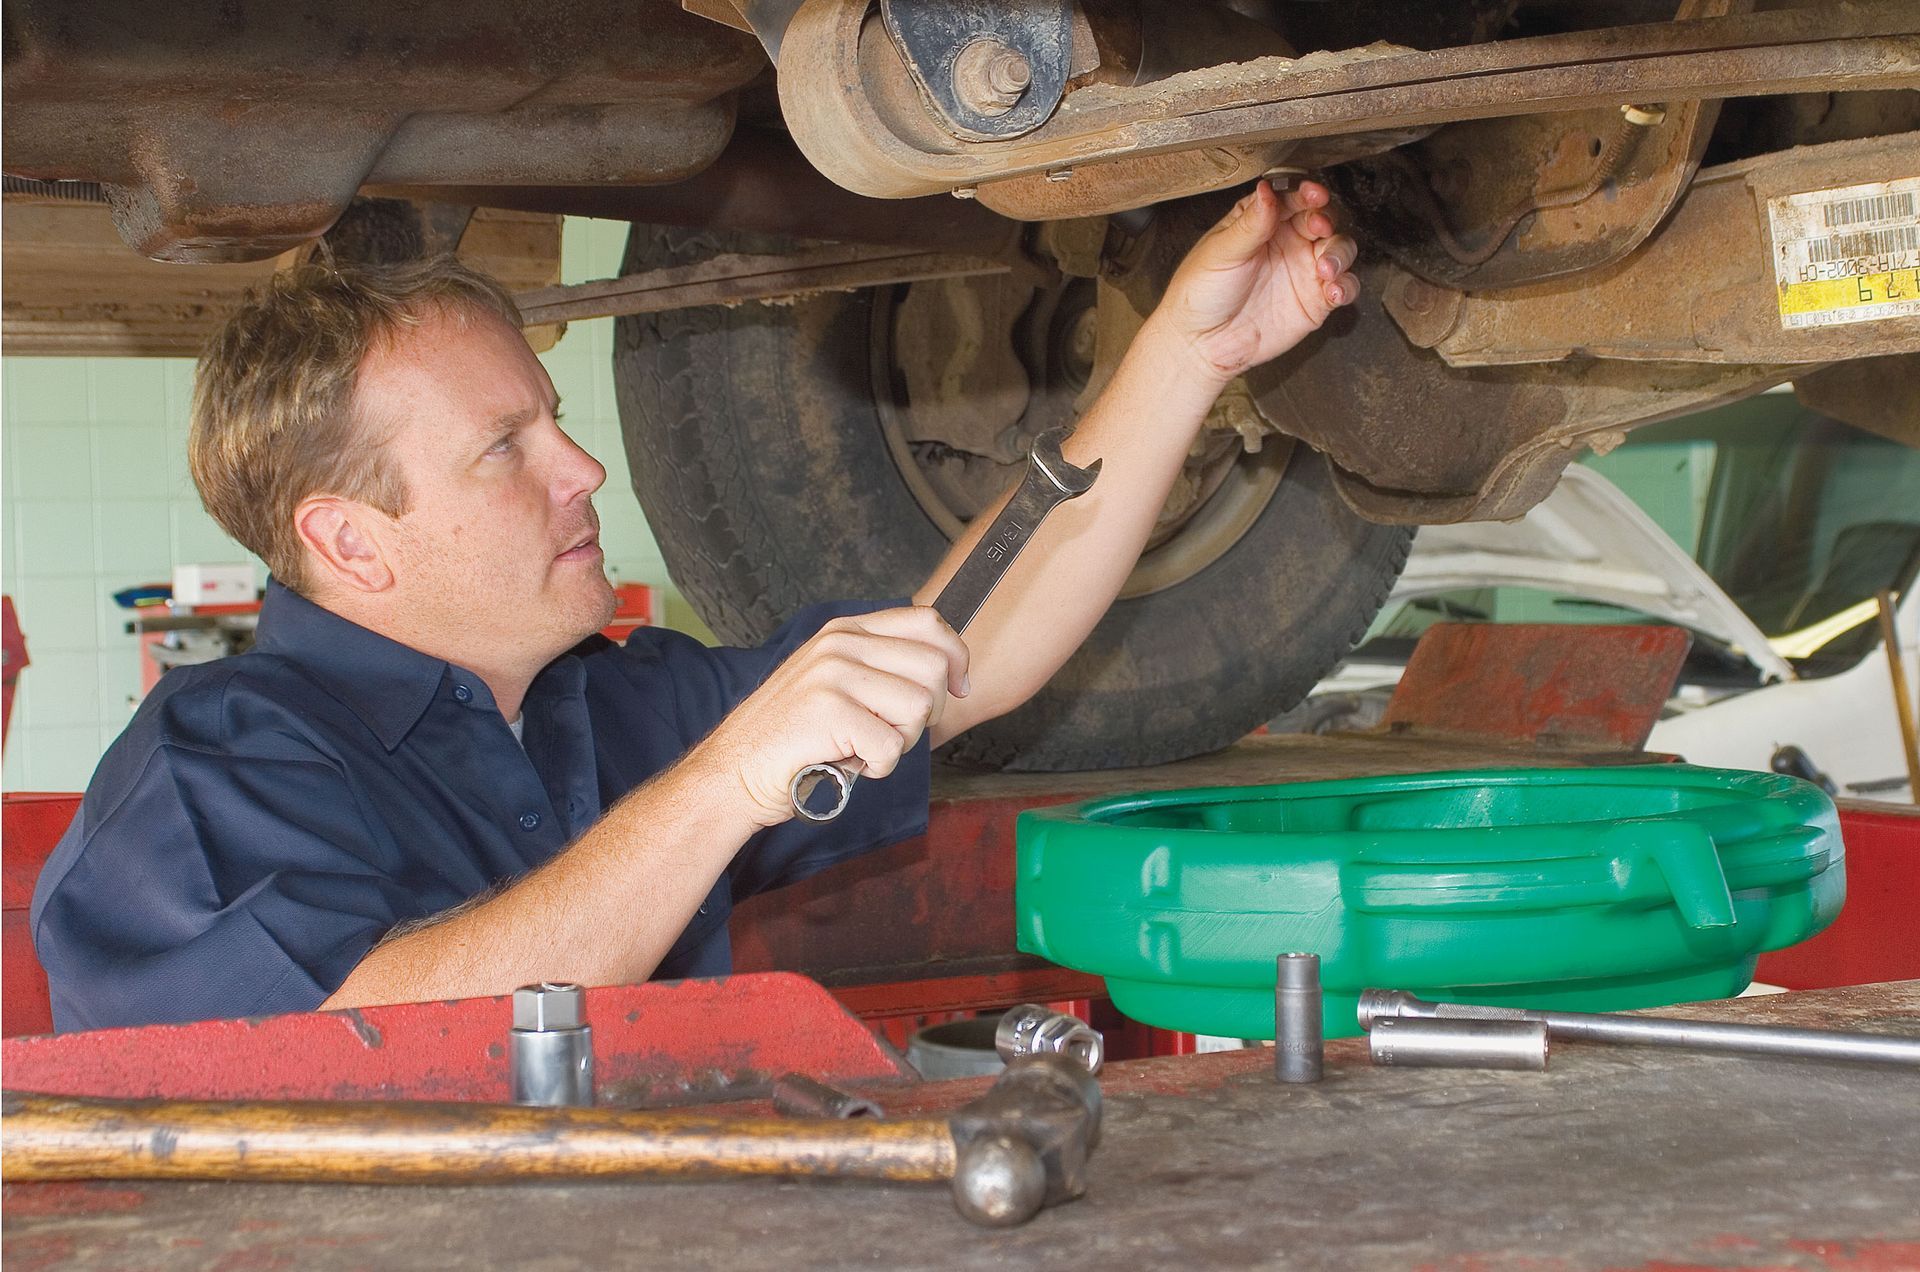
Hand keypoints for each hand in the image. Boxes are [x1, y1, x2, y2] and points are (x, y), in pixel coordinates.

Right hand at [697, 607, 969, 826]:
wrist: (733, 772)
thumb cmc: (791, 736)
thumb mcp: (834, 681)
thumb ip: (881, 666)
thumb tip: (948, 670)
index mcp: (845, 631)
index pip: (927, 621)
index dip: (956, 656)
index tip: (959, 687)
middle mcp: (840, 645)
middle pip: (933, 667)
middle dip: (927, 711)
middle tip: (892, 731)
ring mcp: (833, 675)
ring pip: (919, 708)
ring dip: (900, 742)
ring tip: (862, 746)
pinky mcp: (829, 712)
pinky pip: (892, 746)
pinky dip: (878, 767)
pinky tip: (848, 763)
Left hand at [1152, 178, 1360, 383]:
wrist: (1201, 343)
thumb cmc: (1200, 293)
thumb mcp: (1222, 251)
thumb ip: (1251, 222)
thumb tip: (1267, 189)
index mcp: (1263, 222)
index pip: (1293, 198)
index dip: (1307, 194)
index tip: (1313, 195)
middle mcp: (1287, 242)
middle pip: (1324, 219)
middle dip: (1327, 221)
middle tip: (1320, 229)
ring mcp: (1303, 270)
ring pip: (1340, 249)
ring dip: (1339, 254)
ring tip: (1325, 268)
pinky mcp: (1314, 300)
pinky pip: (1343, 287)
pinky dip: (1345, 286)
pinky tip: (1333, 290)